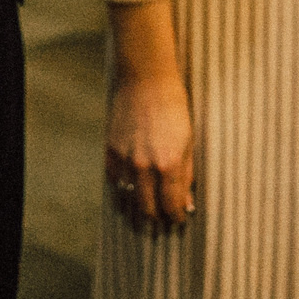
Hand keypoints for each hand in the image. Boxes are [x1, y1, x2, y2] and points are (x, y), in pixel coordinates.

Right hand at [106, 71, 195, 229]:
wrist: (146, 79)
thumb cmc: (173, 107)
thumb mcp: (188, 141)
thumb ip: (186, 174)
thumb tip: (186, 202)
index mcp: (168, 165)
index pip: (171, 206)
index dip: (176, 217)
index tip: (179, 219)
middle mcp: (144, 166)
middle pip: (148, 208)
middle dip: (157, 216)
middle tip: (163, 218)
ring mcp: (125, 159)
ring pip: (129, 197)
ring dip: (138, 204)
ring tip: (146, 207)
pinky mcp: (110, 150)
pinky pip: (115, 179)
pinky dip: (123, 185)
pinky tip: (131, 185)